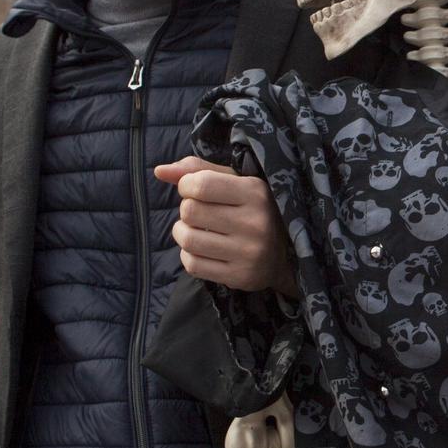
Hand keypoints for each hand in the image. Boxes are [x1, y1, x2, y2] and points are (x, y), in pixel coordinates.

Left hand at [155, 157, 294, 296]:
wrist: (287, 254)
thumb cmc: (253, 209)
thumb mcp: (235, 181)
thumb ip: (198, 170)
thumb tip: (160, 171)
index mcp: (256, 192)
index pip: (201, 184)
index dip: (186, 185)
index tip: (194, 189)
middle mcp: (255, 223)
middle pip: (190, 211)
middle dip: (187, 209)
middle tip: (200, 212)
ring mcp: (248, 252)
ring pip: (188, 239)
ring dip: (183, 232)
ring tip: (196, 230)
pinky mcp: (240, 276)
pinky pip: (192, 264)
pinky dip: (189, 255)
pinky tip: (202, 249)